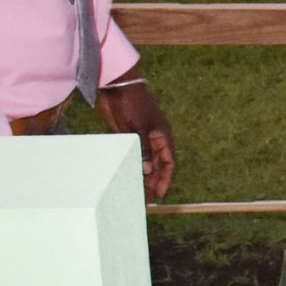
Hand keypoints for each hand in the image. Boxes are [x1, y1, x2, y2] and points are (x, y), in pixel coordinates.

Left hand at [94, 80, 176, 200]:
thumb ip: (144, 150)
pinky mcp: (126, 136)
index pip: (169, 162)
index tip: (159, 194)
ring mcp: (140, 138)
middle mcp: (153, 139)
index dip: (165, 179)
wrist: (116, 87)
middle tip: (145, 198)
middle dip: (153, 181)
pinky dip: (130, 166)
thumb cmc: (132, 104)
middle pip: (157, 165)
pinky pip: (131, 156)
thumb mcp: (139, 128)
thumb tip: (148, 171)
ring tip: (134, 191)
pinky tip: (123, 176)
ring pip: (144, 162)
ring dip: (141, 176)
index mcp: (162, 136)